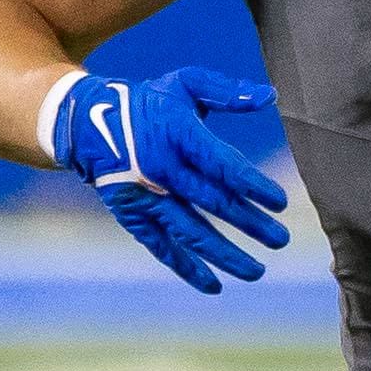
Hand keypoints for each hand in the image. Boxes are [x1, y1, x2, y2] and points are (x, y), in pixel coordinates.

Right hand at [53, 68, 291, 292]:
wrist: (88, 124)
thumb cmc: (150, 102)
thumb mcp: (184, 84)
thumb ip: (225, 91)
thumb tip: (269, 97)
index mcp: (178, 133)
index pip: (221, 164)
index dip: (252, 185)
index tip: (279, 202)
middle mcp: (161, 167)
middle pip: (214, 202)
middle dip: (251, 224)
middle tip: (281, 240)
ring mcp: (145, 196)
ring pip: (191, 232)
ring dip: (225, 255)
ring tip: (257, 271)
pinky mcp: (133, 216)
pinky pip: (162, 247)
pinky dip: (187, 268)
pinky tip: (213, 285)